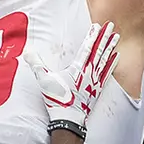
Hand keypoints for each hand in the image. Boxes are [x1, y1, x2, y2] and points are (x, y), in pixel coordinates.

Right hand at [26, 21, 120, 138]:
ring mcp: (95, 79)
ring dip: (110, 47)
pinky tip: (116, 56)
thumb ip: (36, 65)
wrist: (69, 118)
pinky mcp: (98, 88)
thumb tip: (27, 52)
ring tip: (116, 36)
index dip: (92, 35)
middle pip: (99, 50)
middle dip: (105, 36)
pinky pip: (107, 72)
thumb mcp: (44, 80)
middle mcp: (89, 71)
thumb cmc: (58, 99)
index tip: (97, 25)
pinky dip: (112, 63)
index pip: (87, 47)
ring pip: (105, 59)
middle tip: (111, 25)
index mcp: (77, 68)